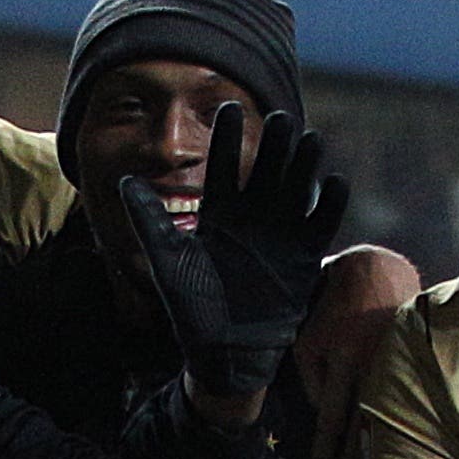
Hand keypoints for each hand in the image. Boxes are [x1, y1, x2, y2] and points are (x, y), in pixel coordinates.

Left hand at [123, 102, 347, 410]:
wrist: (225, 352)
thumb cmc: (193, 308)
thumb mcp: (168, 261)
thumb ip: (150, 221)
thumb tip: (123, 180)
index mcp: (219, 213)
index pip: (222, 166)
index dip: (225, 138)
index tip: (227, 107)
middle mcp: (252, 216)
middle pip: (266, 169)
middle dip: (273, 143)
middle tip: (280, 116)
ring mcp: (280, 233)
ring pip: (296, 187)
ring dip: (304, 164)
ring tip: (310, 138)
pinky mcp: (304, 255)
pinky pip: (321, 223)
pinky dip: (330, 203)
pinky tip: (335, 181)